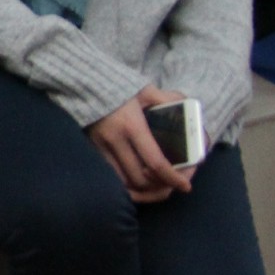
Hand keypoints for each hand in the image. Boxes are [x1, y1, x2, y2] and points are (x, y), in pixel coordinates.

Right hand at [88, 87, 195, 203]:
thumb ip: (169, 100)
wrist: (83, 85)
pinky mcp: (92, 150)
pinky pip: (111, 177)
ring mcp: (100, 148)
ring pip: (125, 183)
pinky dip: (127, 186)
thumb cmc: (119, 88)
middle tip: (173, 185)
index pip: (155, 163)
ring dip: (143, 190)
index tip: (186, 186)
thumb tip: (190, 109)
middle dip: (161, 187)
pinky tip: (138, 184)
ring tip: (158, 187)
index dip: (173, 179)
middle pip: (141, 179)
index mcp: (132, 127)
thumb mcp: (146, 90)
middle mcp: (115, 141)